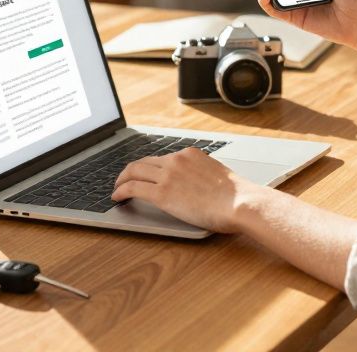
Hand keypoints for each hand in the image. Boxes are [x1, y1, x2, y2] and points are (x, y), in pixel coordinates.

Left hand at [111, 148, 263, 232]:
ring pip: (133, 172)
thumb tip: (194, 186)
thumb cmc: (235, 196)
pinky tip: (117, 198)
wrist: (239, 202)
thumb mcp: (217, 175)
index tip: (142, 173)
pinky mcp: (162, 193)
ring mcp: (168, 175)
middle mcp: (176, 160)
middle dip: (130, 171)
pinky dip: (121, 191)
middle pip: (143, 162)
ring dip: (121, 180)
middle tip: (123, 180)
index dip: (148, 167)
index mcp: (190, 154)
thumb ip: (201, 175)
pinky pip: (132, 188)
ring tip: (116, 189)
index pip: (161, 158)